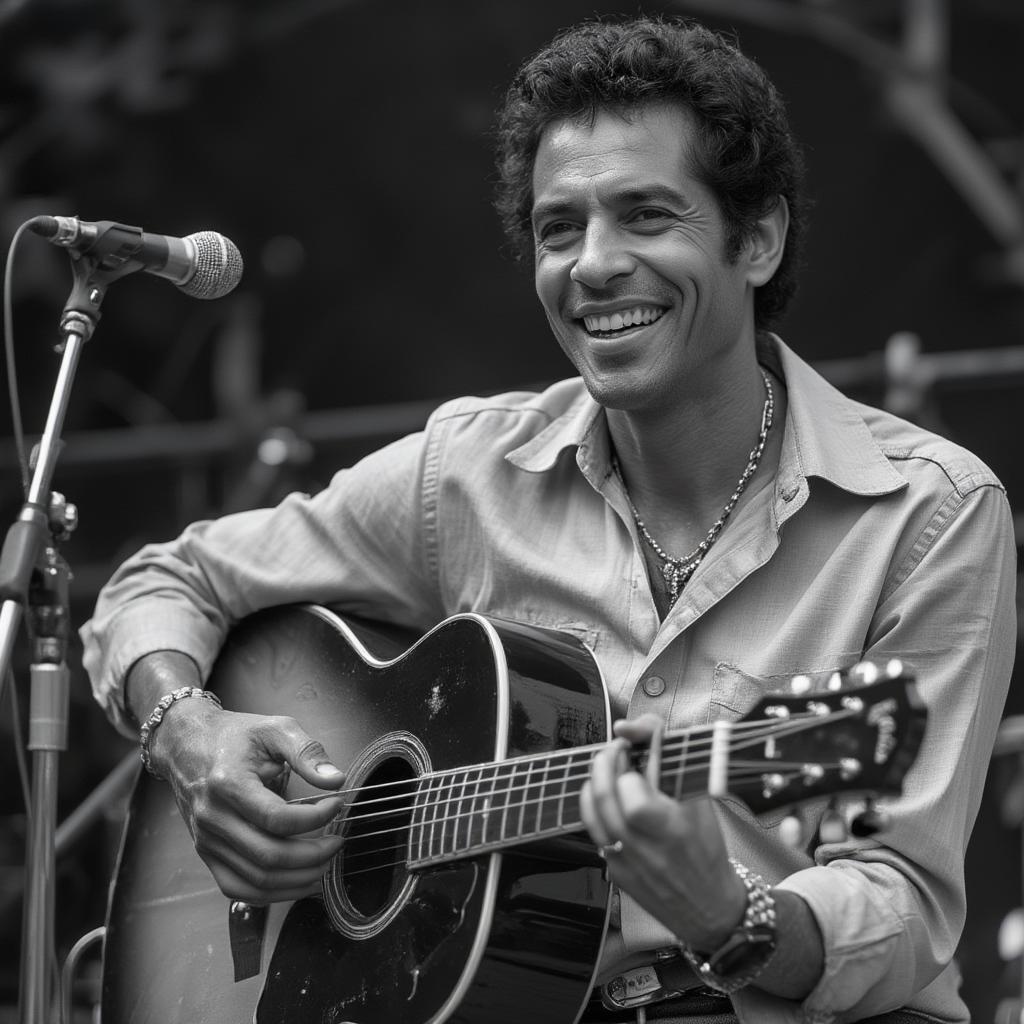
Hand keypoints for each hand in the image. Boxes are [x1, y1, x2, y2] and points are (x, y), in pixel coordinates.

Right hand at [131, 653, 346, 903]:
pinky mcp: (206, 854)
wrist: (187, 746)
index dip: (314, 818)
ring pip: (256, 881)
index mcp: (228, 784)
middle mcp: (213, 818)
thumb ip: (307, 752)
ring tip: (325, 864)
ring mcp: (207, 842)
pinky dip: (271, 894)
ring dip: (297, 880)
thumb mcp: (274, 729)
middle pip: (268, 857)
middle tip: (337, 843)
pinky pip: (238, 888)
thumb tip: (335, 780)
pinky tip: (297, 881)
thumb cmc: (234, 737)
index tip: (337, 804)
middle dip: (313, 856)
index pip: (276, 818)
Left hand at [579, 714, 745, 950]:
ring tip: (607, 771)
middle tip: (614, 751)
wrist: (709, 908)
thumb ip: (670, 762)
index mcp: (672, 830)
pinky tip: (609, 802)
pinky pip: (595, 834)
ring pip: (592, 815)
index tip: (633, 753)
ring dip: (595, 784)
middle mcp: (645, 850)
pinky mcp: (615, 875)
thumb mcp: (701, 802)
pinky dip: (598, 811)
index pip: (633, 796)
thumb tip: (634, 729)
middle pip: (604, 800)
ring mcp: (626, 864)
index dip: (628, 772)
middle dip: (603, 764)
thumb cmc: (707, 849)